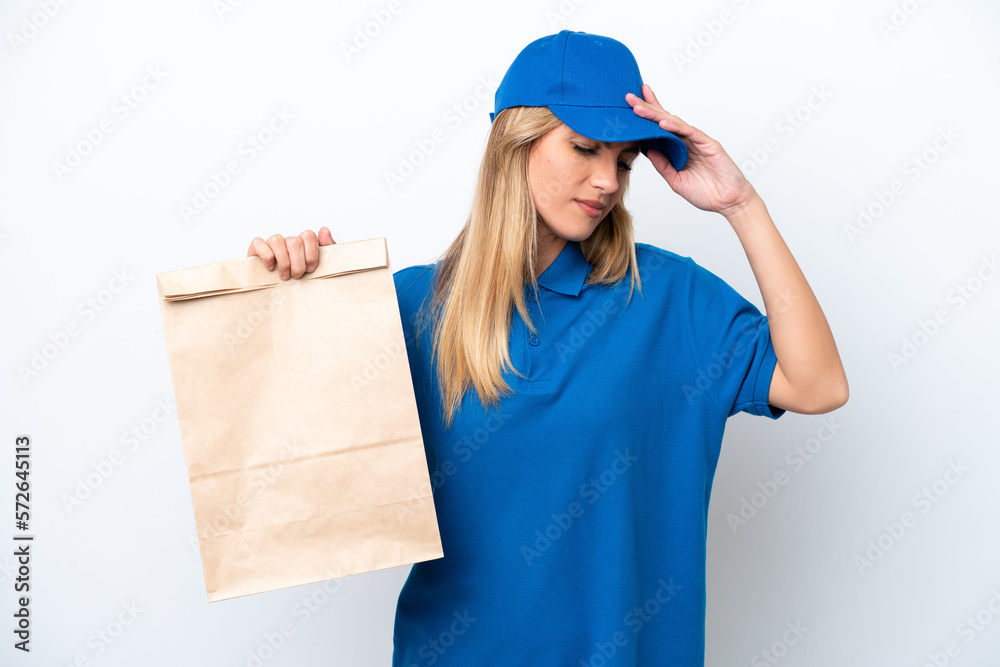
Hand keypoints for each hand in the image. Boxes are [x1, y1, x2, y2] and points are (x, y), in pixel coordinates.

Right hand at [247, 226, 335, 279]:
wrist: (276, 297)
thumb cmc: (298, 280)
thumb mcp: (317, 268)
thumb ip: (326, 249)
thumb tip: (324, 230)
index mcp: (301, 244)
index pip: (308, 235)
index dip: (311, 253)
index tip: (310, 269)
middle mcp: (286, 241)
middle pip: (295, 241)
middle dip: (298, 263)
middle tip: (297, 276)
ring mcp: (270, 244)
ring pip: (277, 240)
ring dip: (283, 262)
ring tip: (284, 276)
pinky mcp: (255, 248)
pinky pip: (259, 243)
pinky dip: (266, 257)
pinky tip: (270, 268)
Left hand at [626, 84, 758, 217]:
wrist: (728, 202)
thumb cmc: (705, 192)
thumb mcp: (675, 181)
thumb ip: (662, 165)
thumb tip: (647, 149)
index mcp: (677, 149)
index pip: (658, 128)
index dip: (645, 117)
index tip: (629, 106)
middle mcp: (686, 141)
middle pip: (663, 120)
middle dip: (646, 108)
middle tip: (629, 97)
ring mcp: (697, 141)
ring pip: (674, 123)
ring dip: (656, 115)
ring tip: (639, 108)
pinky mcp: (708, 144)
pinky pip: (690, 133)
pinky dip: (677, 127)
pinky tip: (663, 123)